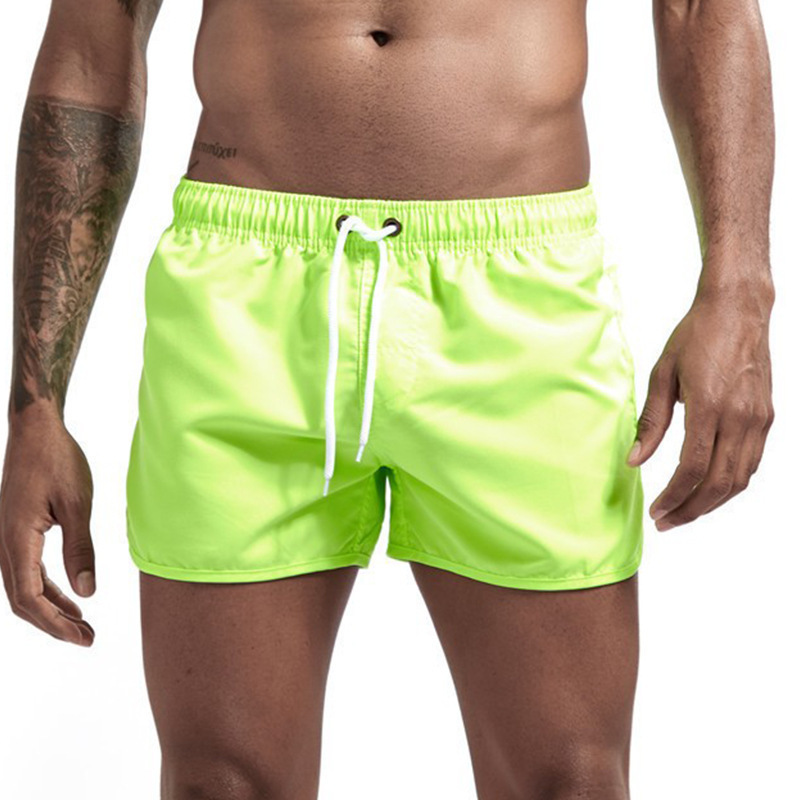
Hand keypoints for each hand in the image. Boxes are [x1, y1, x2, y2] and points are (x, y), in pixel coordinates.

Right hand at [0, 410, 95, 644]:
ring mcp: (6, 538)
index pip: (29, 598)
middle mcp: (3, 544)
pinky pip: (26, 570)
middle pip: (22, 600)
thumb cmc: (57, 461)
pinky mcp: (14, 531)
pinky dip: (47, 588)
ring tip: (82, 623)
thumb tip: (88, 592)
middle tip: (88, 637)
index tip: (84, 636)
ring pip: (23, 588)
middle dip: (54, 624)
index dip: (55, 623)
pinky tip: (70, 596)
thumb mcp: (78, 504)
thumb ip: (80, 549)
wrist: (35, 431)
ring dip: (51, 608)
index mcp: (16, 540)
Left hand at [626, 283, 774, 530]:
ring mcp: (758, 419)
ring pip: (739, 479)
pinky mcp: (767, 417)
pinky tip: (709, 489)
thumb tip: (635, 460)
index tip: (655, 511)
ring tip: (684, 512)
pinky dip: (731, 484)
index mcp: (708, 406)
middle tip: (665, 522)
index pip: (692, 468)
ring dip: (712, 503)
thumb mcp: (661, 375)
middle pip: (718, 483)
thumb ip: (651, 422)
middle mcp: (739, 417)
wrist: (738, 309)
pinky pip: (751, 463)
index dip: (673, 496)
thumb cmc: (695, 336)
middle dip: (690, 509)